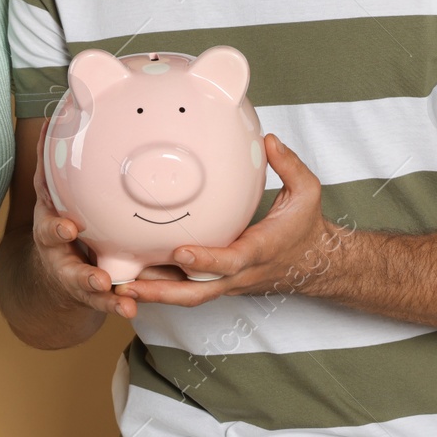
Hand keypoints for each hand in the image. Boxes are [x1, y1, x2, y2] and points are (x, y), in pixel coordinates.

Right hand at [28, 155, 138, 319]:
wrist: (48, 272)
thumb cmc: (58, 221)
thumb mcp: (51, 195)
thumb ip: (55, 164)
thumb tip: (56, 117)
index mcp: (51, 229)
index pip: (49, 228)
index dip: (57, 228)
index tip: (69, 229)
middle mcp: (61, 259)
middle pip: (69, 271)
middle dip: (83, 274)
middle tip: (100, 279)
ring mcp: (76, 279)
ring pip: (89, 290)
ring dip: (105, 297)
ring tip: (124, 302)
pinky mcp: (94, 294)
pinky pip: (108, 302)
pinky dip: (119, 305)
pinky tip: (133, 308)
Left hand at [120, 135, 345, 307]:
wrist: (316, 264)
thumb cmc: (306, 227)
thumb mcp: (308, 192)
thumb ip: (289, 165)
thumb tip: (269, 141)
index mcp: (260, 250)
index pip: (230, 261)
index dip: (205, 259)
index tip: (180, 252)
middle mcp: (241, 273)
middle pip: (199, 292)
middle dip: (164, 292)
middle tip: (131, 285)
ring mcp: (230, 282)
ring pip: (190, 295)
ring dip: (156, 293)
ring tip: (120, 285)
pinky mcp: (222, 283)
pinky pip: (191, 288)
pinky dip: (164, 287)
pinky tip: (136, 277)